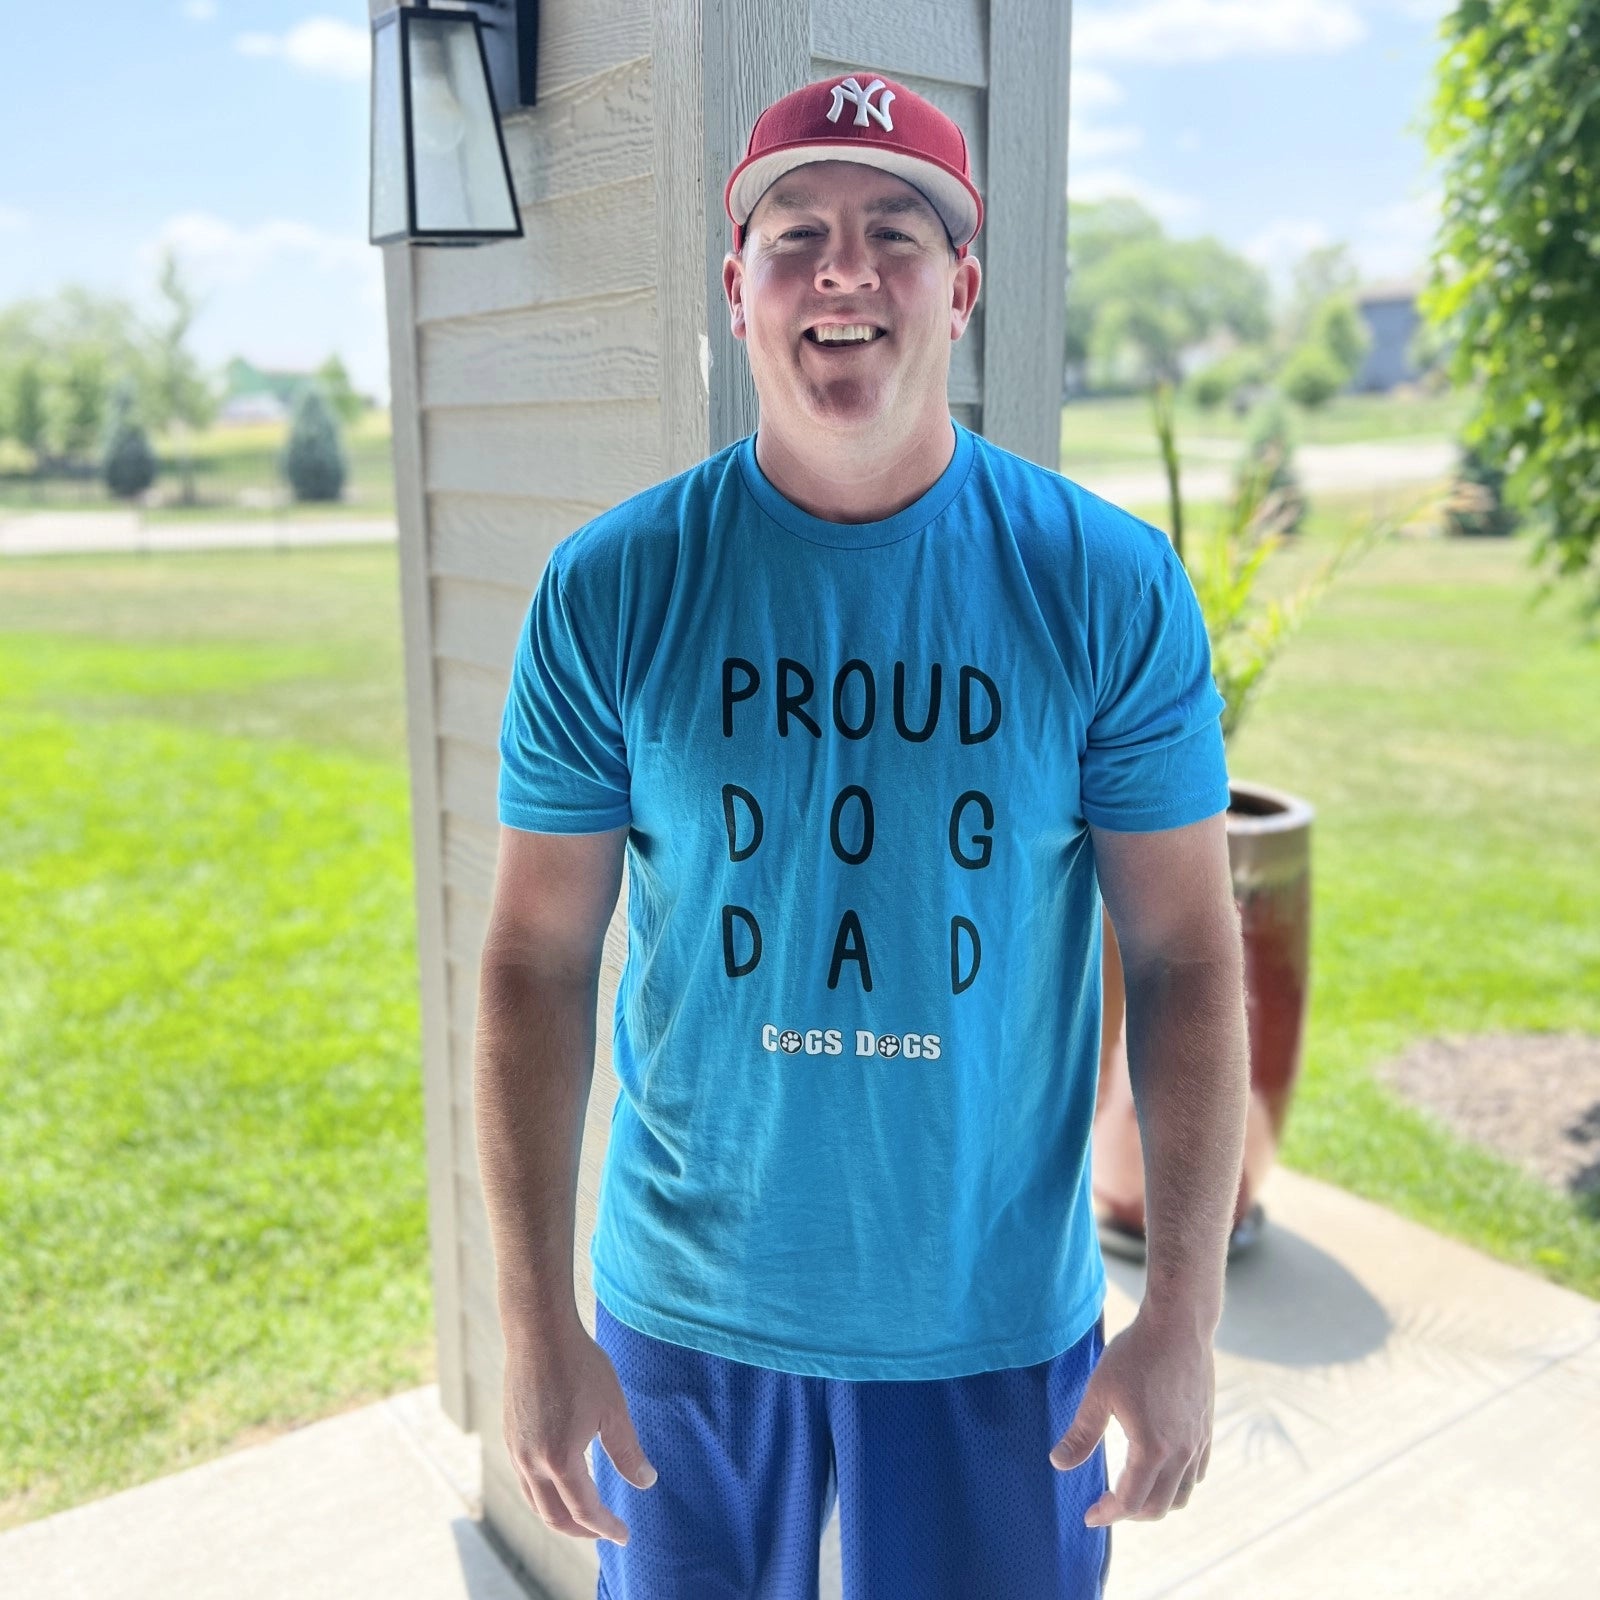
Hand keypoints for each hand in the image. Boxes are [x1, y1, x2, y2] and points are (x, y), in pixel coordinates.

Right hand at [502, 1313, 658, 1545]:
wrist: (538, 1333)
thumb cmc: (580, 1365)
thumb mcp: (613, 1409)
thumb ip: (627, 1451)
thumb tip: (646, 1482)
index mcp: (559, 1459)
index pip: (584, 1509)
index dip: (605, 1527)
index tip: (624, 1535)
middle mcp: (531, 1461)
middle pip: (553, 1515)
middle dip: (580, 1530)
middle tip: (605, 1531)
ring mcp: (515, 1448)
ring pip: (535, 1500)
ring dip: (559, 1515)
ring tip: (584, 1515)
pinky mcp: (510, 1434)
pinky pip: (525, 1479)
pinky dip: (544, 1494)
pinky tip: (561, 1481)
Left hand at [1048, 1304, 1214, 1525]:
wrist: (1178, 1326)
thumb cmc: (1135, 1355)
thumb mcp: (1099, 1393)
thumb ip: (1081, 1434)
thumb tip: (1058, 1464)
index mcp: (1152, 1449)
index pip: (1130, 1502)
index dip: (1108, 1514)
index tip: (1090, 1516)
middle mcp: (1180, 1453)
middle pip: (1158, 1507)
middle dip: (1130, 1514)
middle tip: (1106, 1506)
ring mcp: (1197, 1442)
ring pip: (1182, 1494)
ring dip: (1156, 1503)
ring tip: (1132, 1494)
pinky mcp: (1206, 1429)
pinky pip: (1197, 1473)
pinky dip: (1179, 1484)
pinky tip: (1161, 1472)